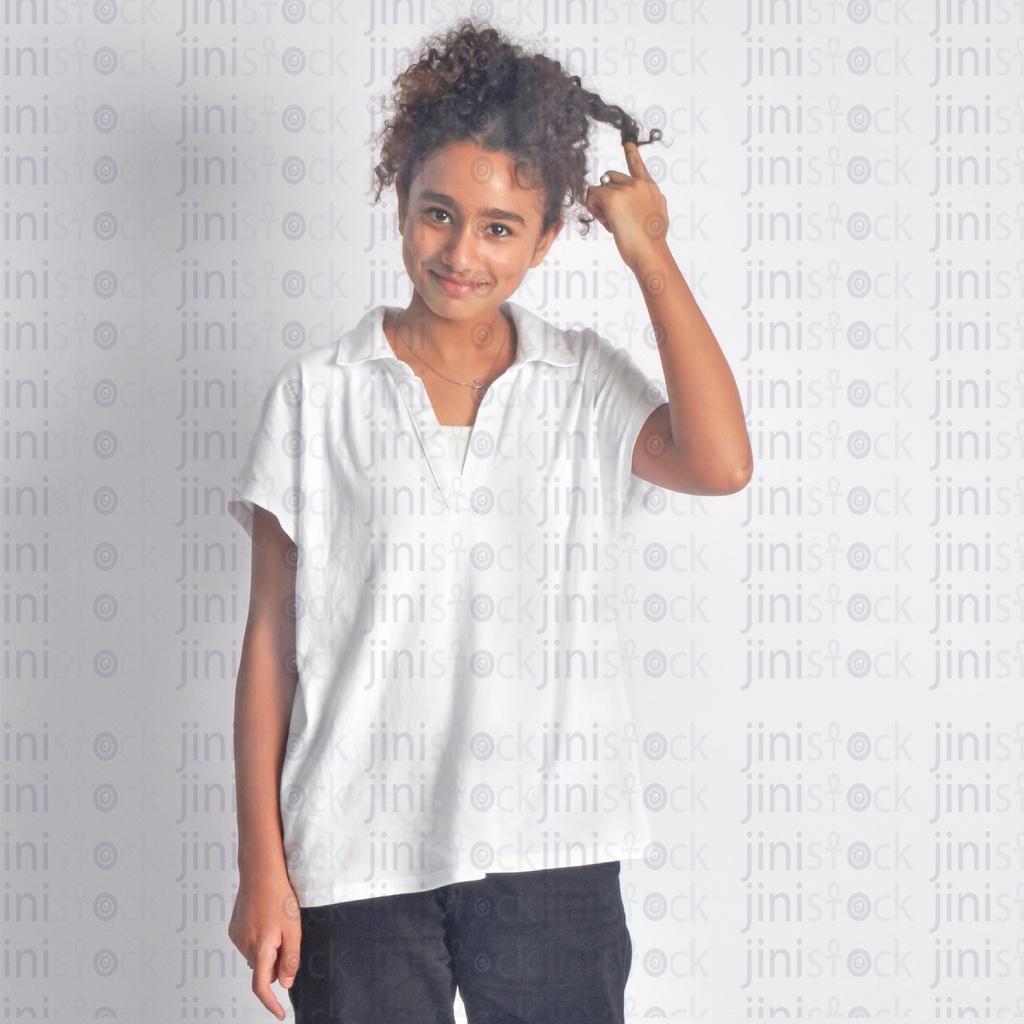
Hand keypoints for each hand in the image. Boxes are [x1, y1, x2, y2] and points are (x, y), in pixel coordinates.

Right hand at [228, 872, 301, 1019]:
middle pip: (263, 969)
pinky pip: (249, 944)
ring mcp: (237, 938)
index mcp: (261, 948)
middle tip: (288, 938)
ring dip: (267, 950)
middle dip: (276, 963)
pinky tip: (265, 918)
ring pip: (256, 956)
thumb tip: (285, 984)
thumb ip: (290, 958)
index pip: (262, 986)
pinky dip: (259, 940)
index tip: (281, 1013)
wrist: (260, 871)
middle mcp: (245, 946)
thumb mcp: (294, 927)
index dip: (271, 1003)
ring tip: (276, 922)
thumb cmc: (279, 896)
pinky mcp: (233, 929)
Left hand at [584, 141, 669, 270]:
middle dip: (607, 196)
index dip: (632, 154)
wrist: (650, 253)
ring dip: (600, 205)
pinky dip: (593, 207)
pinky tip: (605, 222)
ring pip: (601, 187)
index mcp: (651, 189)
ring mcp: (628, 189)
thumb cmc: (652, 243)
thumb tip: (639, 202)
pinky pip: (591, 194)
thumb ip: (649, 203)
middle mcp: (640, 184)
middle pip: (611, 177)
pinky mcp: (613, 197)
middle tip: (613, 219)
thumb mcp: (657, 217)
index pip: (638, 166)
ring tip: (613, 224)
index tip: (628, 143)